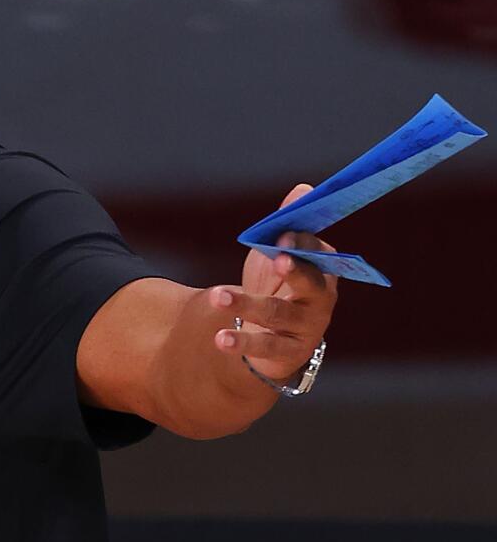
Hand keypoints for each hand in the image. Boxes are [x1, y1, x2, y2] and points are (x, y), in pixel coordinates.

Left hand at [208, 183, 338, 381]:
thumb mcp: (278, 254)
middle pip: (309, 283)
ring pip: (278, 313)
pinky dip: (241, 341)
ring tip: (218, 296)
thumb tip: (302, 190)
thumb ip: (286, 225)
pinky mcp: (289, 352)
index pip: (317, 253)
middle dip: (293, 270)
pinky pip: (265, 345)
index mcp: (323, 269)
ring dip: (248, 304)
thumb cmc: (276, 285)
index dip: (301, 244)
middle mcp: (321, 298)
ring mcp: (307, 327)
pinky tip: (220, 338)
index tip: (282, 235)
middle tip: (275, 259)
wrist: (273, 336)